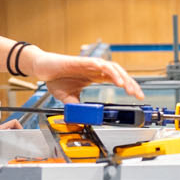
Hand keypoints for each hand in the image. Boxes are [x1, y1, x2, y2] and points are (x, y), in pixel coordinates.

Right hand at [25, 51, 144, 103]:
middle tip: (138, 95)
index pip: (117, 80)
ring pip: (112, 67)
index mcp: (95, 76)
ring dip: (121, 77)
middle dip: (130, 83)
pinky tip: (114, 77)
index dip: (129, 86)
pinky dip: (107, 70)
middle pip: (119, 73)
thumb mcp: (69, 98)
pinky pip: (98, 64)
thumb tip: (85, 117)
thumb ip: (78, 106)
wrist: (42, 69)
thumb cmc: (55, 79)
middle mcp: (95, 69)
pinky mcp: (82, 61)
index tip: (137, 96)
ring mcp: (90, 64)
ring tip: (127, 87)